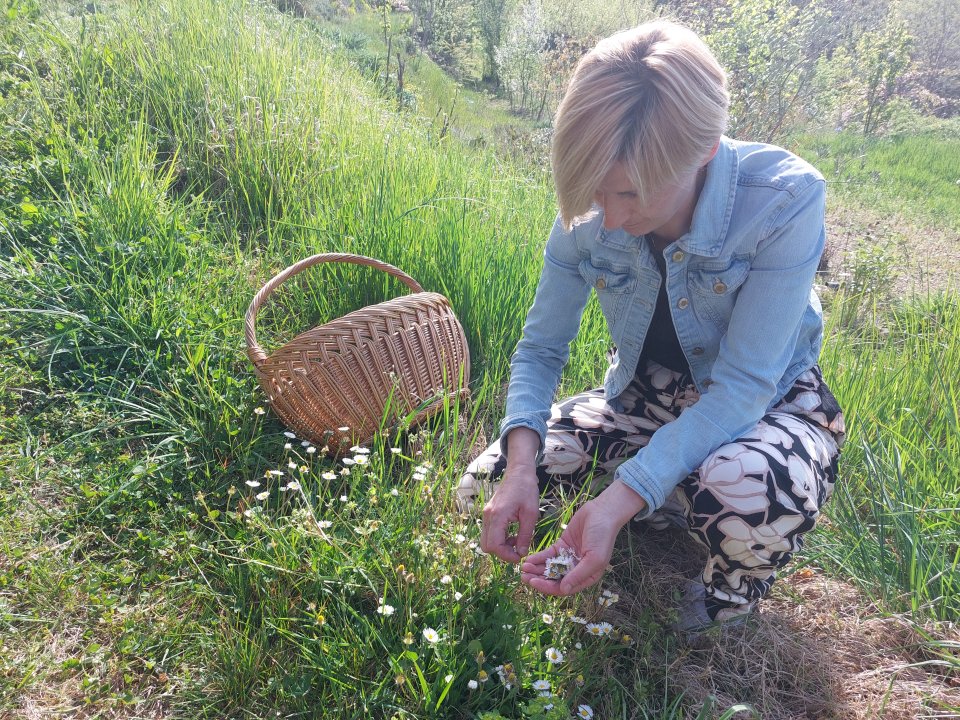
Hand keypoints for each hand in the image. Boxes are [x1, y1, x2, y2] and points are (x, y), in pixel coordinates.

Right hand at [480, 466, 539, 562]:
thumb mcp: (531, 514)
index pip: (494, 545)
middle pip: (486, 546)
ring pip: (487, 540)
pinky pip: (490, 532)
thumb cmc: (527, 490)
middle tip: (518, 550)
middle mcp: (488, 516)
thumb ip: (525, 535)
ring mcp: (487, 514)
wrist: (519, 472)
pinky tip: (513, 533)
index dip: (506, 556)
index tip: (519, 556)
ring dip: (501, 545)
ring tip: (518, 540)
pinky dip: (499, 538)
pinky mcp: (489, 513)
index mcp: (497, 516)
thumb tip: (521, 554)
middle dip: (502, 552)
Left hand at [519, 480, 645, 595]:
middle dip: (538, 579)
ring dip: (536, 569)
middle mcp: (576, 570)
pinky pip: (548, 555)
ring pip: (549, 568)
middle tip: (523, 577)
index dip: (548, 587)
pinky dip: (538, 558)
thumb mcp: (594, 558)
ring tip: (523, 568)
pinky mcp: (562, 546)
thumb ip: (579, 575)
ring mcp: (568, 557)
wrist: (602, 512)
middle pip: (554, 579)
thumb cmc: (603, 536)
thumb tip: (564, 590)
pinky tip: (528, 559)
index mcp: (586, 577)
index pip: (564, 588)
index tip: (533, 582)